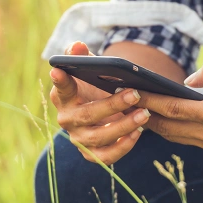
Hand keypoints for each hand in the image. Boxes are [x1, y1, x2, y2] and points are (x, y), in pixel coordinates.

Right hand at [50, 41, 150, 163]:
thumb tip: (77, 46)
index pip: (61, 88)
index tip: (58, 71)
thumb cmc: (94, 84)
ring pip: (98, 137)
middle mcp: (67, 119)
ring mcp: (78, 139)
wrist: (104, 109)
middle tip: (135, 93)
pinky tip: (138, 132)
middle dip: (113, 104)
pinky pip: (106, 156)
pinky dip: (123, 146)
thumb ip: (81, 55)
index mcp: (63, 97)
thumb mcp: (89, 68)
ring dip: (123, 126)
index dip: (60, 81)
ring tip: (144, 113)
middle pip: (87, 115)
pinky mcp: (91, 154)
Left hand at [136, 59, 202, 153]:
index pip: (173, 109)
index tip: (129, 91)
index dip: (149, 100)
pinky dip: (171, 129)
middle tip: (122, 100)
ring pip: (175, 136)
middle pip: (167, 128)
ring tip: (135, 108)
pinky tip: (161, 118)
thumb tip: (189, 81)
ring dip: (155, 124)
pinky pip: (187, 139)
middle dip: (143, 114)